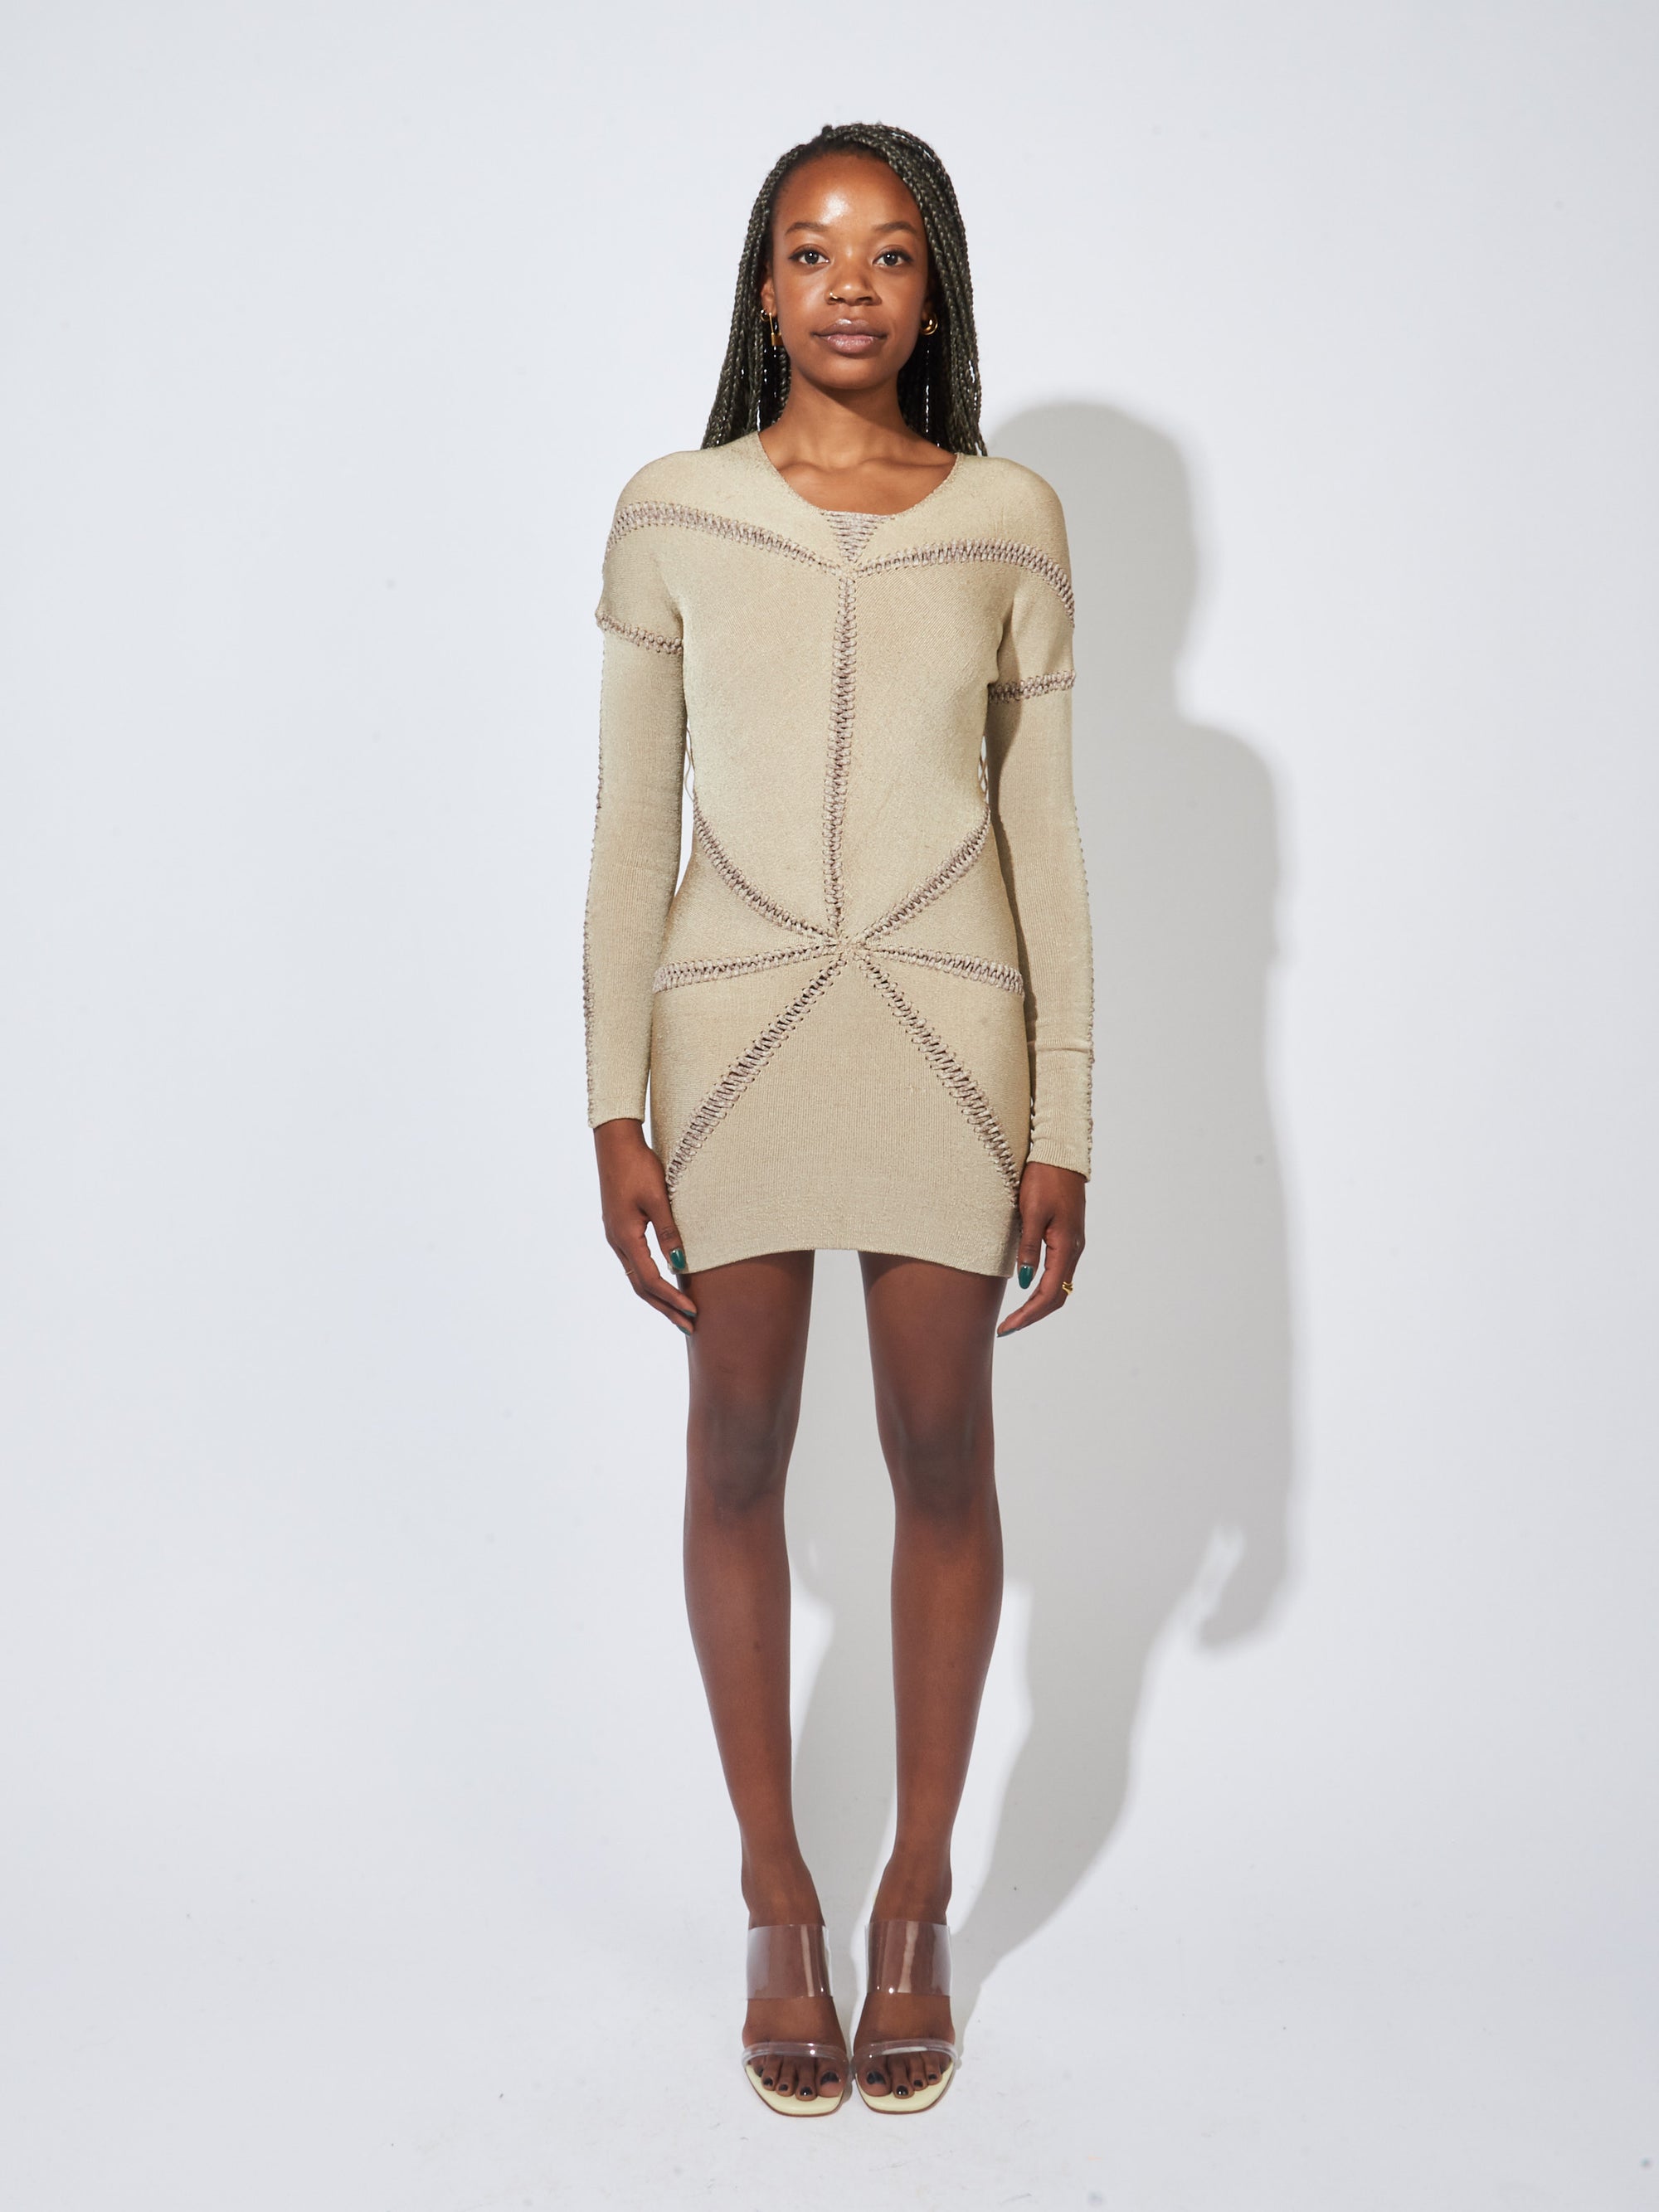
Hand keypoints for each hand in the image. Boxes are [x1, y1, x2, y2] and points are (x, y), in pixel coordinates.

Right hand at [592, 1118, 697, 1334]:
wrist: (615, 1143)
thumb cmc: (639, 1167)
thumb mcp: (658, 1199)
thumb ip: (669, 1233)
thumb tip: (680, 1266)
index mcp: (626, 1237)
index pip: (651, 1281)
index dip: (672, 1299)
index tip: (694, 1312)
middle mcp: (617, 1242)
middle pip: (641, 1288)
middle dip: (665, 1308)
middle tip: (689, 1326)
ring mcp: (616, 1237)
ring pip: (636, 1278)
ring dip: (657, 1298)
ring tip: (678, 1313)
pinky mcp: (619, 1229)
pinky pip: (634, 1264)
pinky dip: (650, 1281)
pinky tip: (664, 1283)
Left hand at [996, 1162, 1084, 1335]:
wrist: (1060, 1153)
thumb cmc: (1044, 1178)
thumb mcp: (1031, 1212)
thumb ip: (1028, 1247)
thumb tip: (1024, 1282)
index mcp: (1066, 1246)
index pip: (1049, 1294)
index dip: (1028, 1315)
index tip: (1006, 1328)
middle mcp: (1073, 1250)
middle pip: (1057, 1296)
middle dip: (1032, 1315)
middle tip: (1007, 1328)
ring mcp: (1072, 1244)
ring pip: (1059, 1285)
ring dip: (1038, 1304)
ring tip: (1015, 1316)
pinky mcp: (1067, 1236)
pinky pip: (1058, 1272)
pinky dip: (1043, 1288)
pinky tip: (1027, 1289)